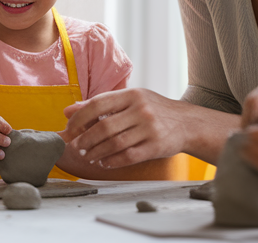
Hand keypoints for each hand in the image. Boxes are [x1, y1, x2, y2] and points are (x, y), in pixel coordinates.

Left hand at [61, 88, 186, 168]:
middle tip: (76, 147)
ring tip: (88, 156)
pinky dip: (113, 161)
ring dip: (97, 152)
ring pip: (115, 143)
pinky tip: (104, 162)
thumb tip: (69, 111)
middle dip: (85, 139)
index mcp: (132, 94)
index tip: (69, 128)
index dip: (80, 118)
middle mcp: (141, 109)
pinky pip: (129, 156)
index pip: (98, 104)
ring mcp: (150, 128)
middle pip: (104, 126)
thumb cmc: (154, 110)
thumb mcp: (130, 100)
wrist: (188, 123)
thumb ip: (101, 104)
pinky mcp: (156, 146)